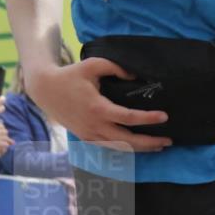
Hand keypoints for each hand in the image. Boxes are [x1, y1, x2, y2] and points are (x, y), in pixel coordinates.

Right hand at [26, 60, 171, 151]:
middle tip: (169, 140)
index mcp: (97, 108)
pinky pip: (109, 147)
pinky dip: (126, 149)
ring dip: (141, 149)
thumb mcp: (93, 65)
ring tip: (160, 146)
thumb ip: (116, 68)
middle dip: (150, 142)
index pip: (129, 118)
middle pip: (128, 140)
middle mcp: (94, 125)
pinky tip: (140, 148)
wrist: (45, 89)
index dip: (148, 118)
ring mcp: (89, 134)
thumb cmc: (71, 75)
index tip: (164, 116)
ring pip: (120, 148)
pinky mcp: (86, 138)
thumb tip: (136, 77)